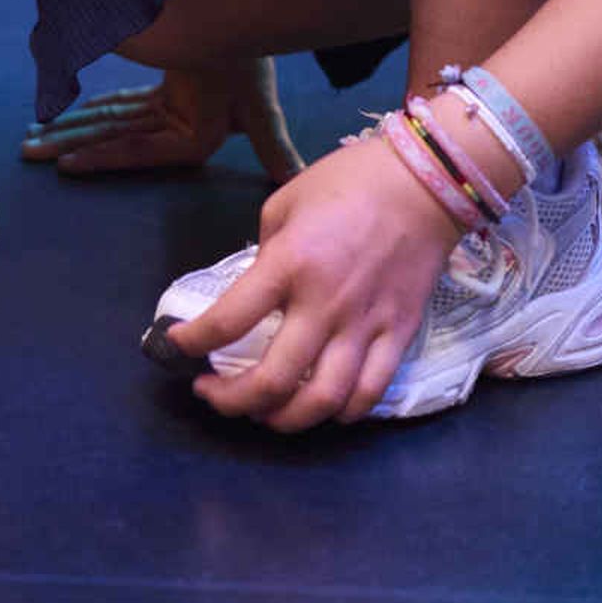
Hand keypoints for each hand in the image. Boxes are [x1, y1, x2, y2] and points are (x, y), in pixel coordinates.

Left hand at [21, 57, 304, 183]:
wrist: (256, 13)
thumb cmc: (254, 56)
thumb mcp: (261, 105)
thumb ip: (273, 146)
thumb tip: (290, 179)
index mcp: (197, 138)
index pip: (140, 150)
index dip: (103, 156)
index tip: (65, 163)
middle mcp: (182, 130)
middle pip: (116, 138)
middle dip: (71, 143)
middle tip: (28, 151)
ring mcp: (172, 112)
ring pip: (113, 122)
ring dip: (73, 128)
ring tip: (32, 139)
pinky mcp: (168, 94)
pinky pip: (123, 105)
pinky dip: (93, 110)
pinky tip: (61, 116)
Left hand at [164, 133, 462, 430]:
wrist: (425, 183)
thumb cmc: (347, 183)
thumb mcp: (284, 204)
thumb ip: (266, 255)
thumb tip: (255, 293)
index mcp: (288, 264)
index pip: (228, 321)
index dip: (191, 343)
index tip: (176, 345)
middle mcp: (324, 305)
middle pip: (272, 380)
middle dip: (231, 400)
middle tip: (212, 395)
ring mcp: (365, 326)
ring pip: (322, 401)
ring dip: (284, 419)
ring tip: (263, 414)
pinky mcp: (400, 336)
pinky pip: (370, 393)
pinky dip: (342, 412)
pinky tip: (322, 407)